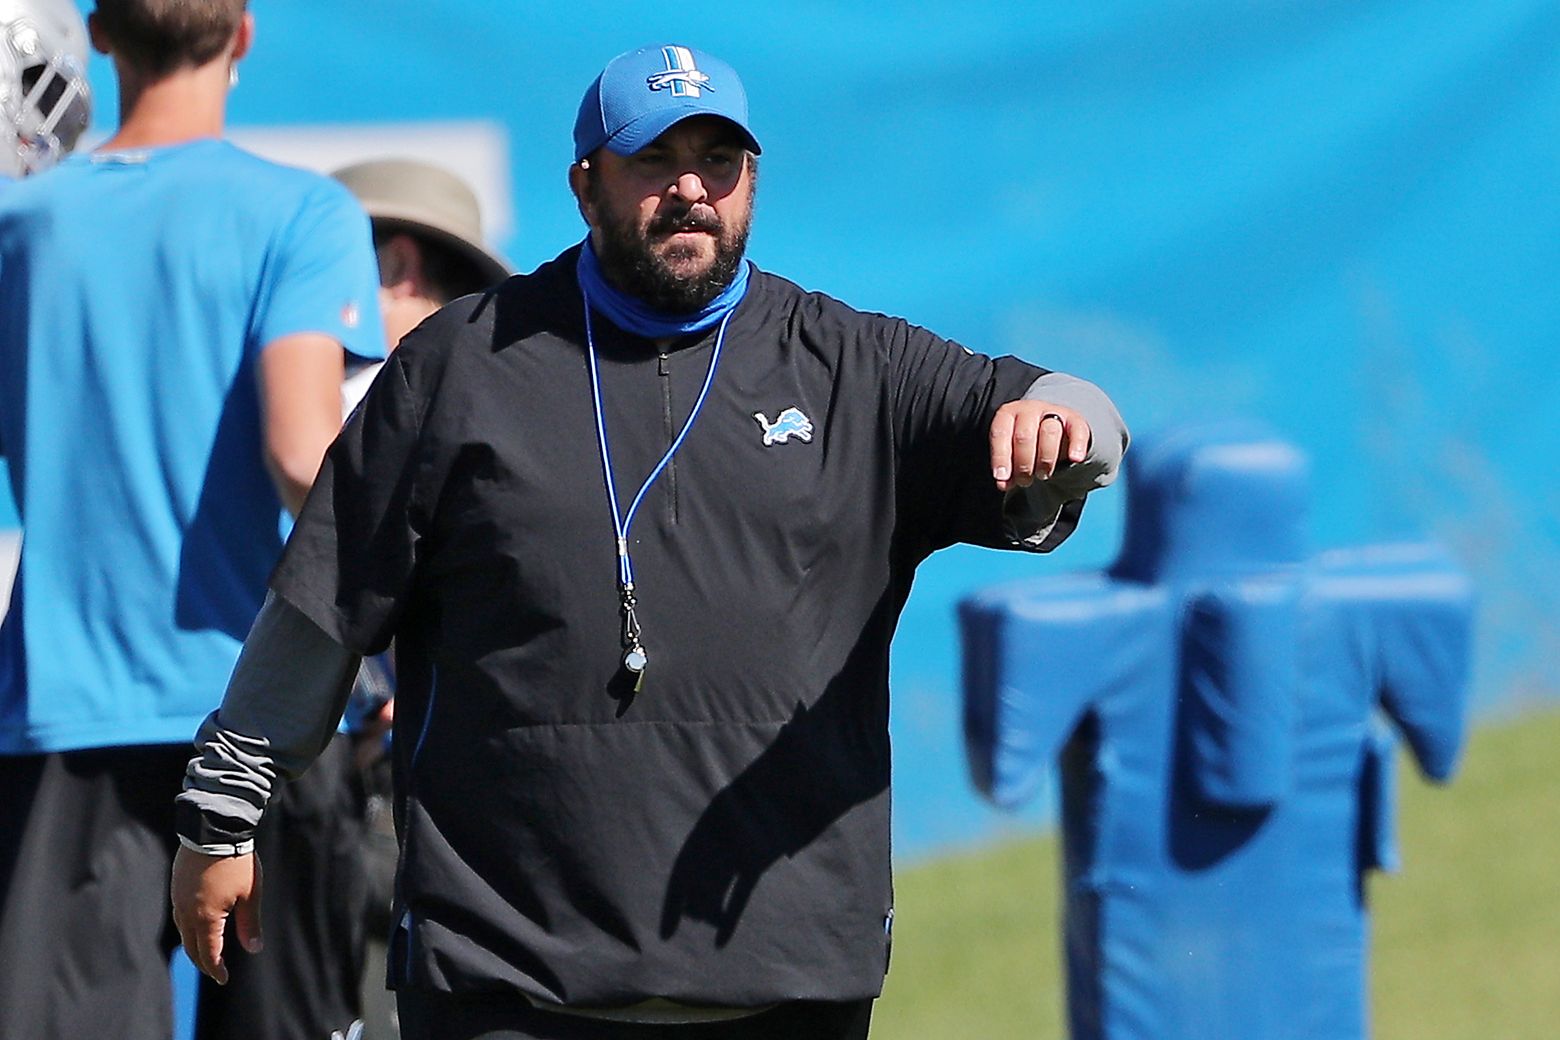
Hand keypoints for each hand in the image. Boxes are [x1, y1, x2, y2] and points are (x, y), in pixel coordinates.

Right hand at [170, 846, 262, 984]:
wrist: (213, 829)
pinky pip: (179, 915)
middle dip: (204, 962)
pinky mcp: (176, 886)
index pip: (208, 953)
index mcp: (205, 918)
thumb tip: (254, 948)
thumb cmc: (236, 861)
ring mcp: (178, 899)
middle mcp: (187, 913)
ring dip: (194, 945)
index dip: (216, 969)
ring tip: (207, 951)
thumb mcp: (250, 894)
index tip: (223, 978)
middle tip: (215, 970)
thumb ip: (250, 924)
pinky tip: (197, 925)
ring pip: (184, 932)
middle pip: (192, 947)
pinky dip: (188, 928)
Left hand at [990, 400, 1090, 491]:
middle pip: (1024, 436)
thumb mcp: (1011, 451)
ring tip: (1043, 475)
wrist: (1052, 423)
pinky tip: (1075, 459)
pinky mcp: (1075, 420)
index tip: (1002, 478)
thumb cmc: (1025, 442)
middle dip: (1023, 464)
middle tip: (1025, 482)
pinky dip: (1077, 446)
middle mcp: (1029, 409)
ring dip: (1045, 460)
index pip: (1000, 433)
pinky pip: (1077, 431)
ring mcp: (1053, 412)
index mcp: (1007, 414)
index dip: (1001, 457)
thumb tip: (1003, 483)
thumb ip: (1006, 467)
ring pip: (1049, 432)